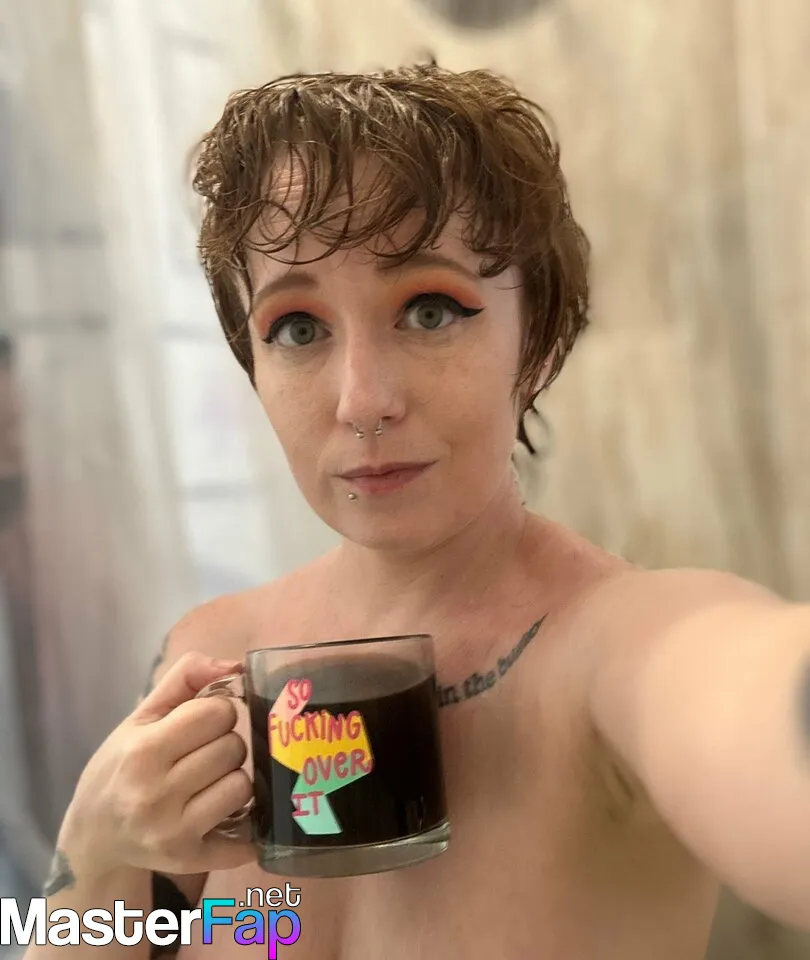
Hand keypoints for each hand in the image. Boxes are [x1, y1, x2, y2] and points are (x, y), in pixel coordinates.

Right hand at [59, 652, 255, 877]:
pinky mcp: (188, 859)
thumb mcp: (142, 716)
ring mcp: (172, 831)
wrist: (94, 835)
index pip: (218, 712)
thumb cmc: (123, 765)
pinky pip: (247, 837)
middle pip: (234, 748)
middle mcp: (154, 793)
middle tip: (202, 755)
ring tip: (208, 783)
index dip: (217, 712)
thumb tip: (235, 665)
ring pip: (243, 786)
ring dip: (233, 780)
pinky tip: (224, 817)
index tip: (201, 724)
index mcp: (143, 750)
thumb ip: (186, 677)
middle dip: (225, 744)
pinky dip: (245, 826)